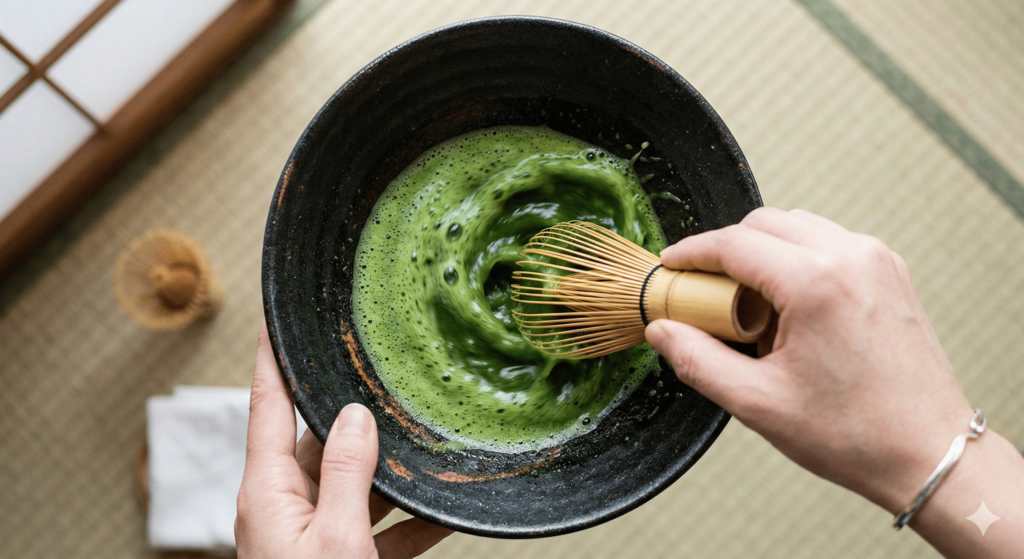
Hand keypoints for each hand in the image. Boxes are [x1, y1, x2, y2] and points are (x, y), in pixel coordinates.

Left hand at [235, 323, 451, 557]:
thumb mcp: (336, 537)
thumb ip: (346, 474)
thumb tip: (356, 416)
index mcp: (268, 491)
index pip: (266, 407)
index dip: (271, 360)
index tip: (273, 320)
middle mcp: (283, 506)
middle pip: (318, 442)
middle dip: (355, 415)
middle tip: (383, 378)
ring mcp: (307, 533)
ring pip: (352, 484)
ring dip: (388, 470)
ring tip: (424, 442)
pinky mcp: (335, 557)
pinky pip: (374, 527)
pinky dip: (405, 518)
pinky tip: (438, 513)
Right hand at [645, 207, 1023, 556]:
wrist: (930, 453)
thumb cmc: (852, 434)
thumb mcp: (757, 403)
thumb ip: (697, 360)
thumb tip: (660, 330)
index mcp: (815, 283)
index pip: (733, 244)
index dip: (691, 253)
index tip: (668, 269)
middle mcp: (850, 256)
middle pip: (764, 223)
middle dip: (724, 251)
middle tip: (703, 295)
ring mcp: (876, 259)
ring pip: (796, 227)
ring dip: (761, 253)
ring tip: (748, 308)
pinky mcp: (890, 271)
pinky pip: (827, 243)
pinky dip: (796, 260)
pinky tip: (787, 309)